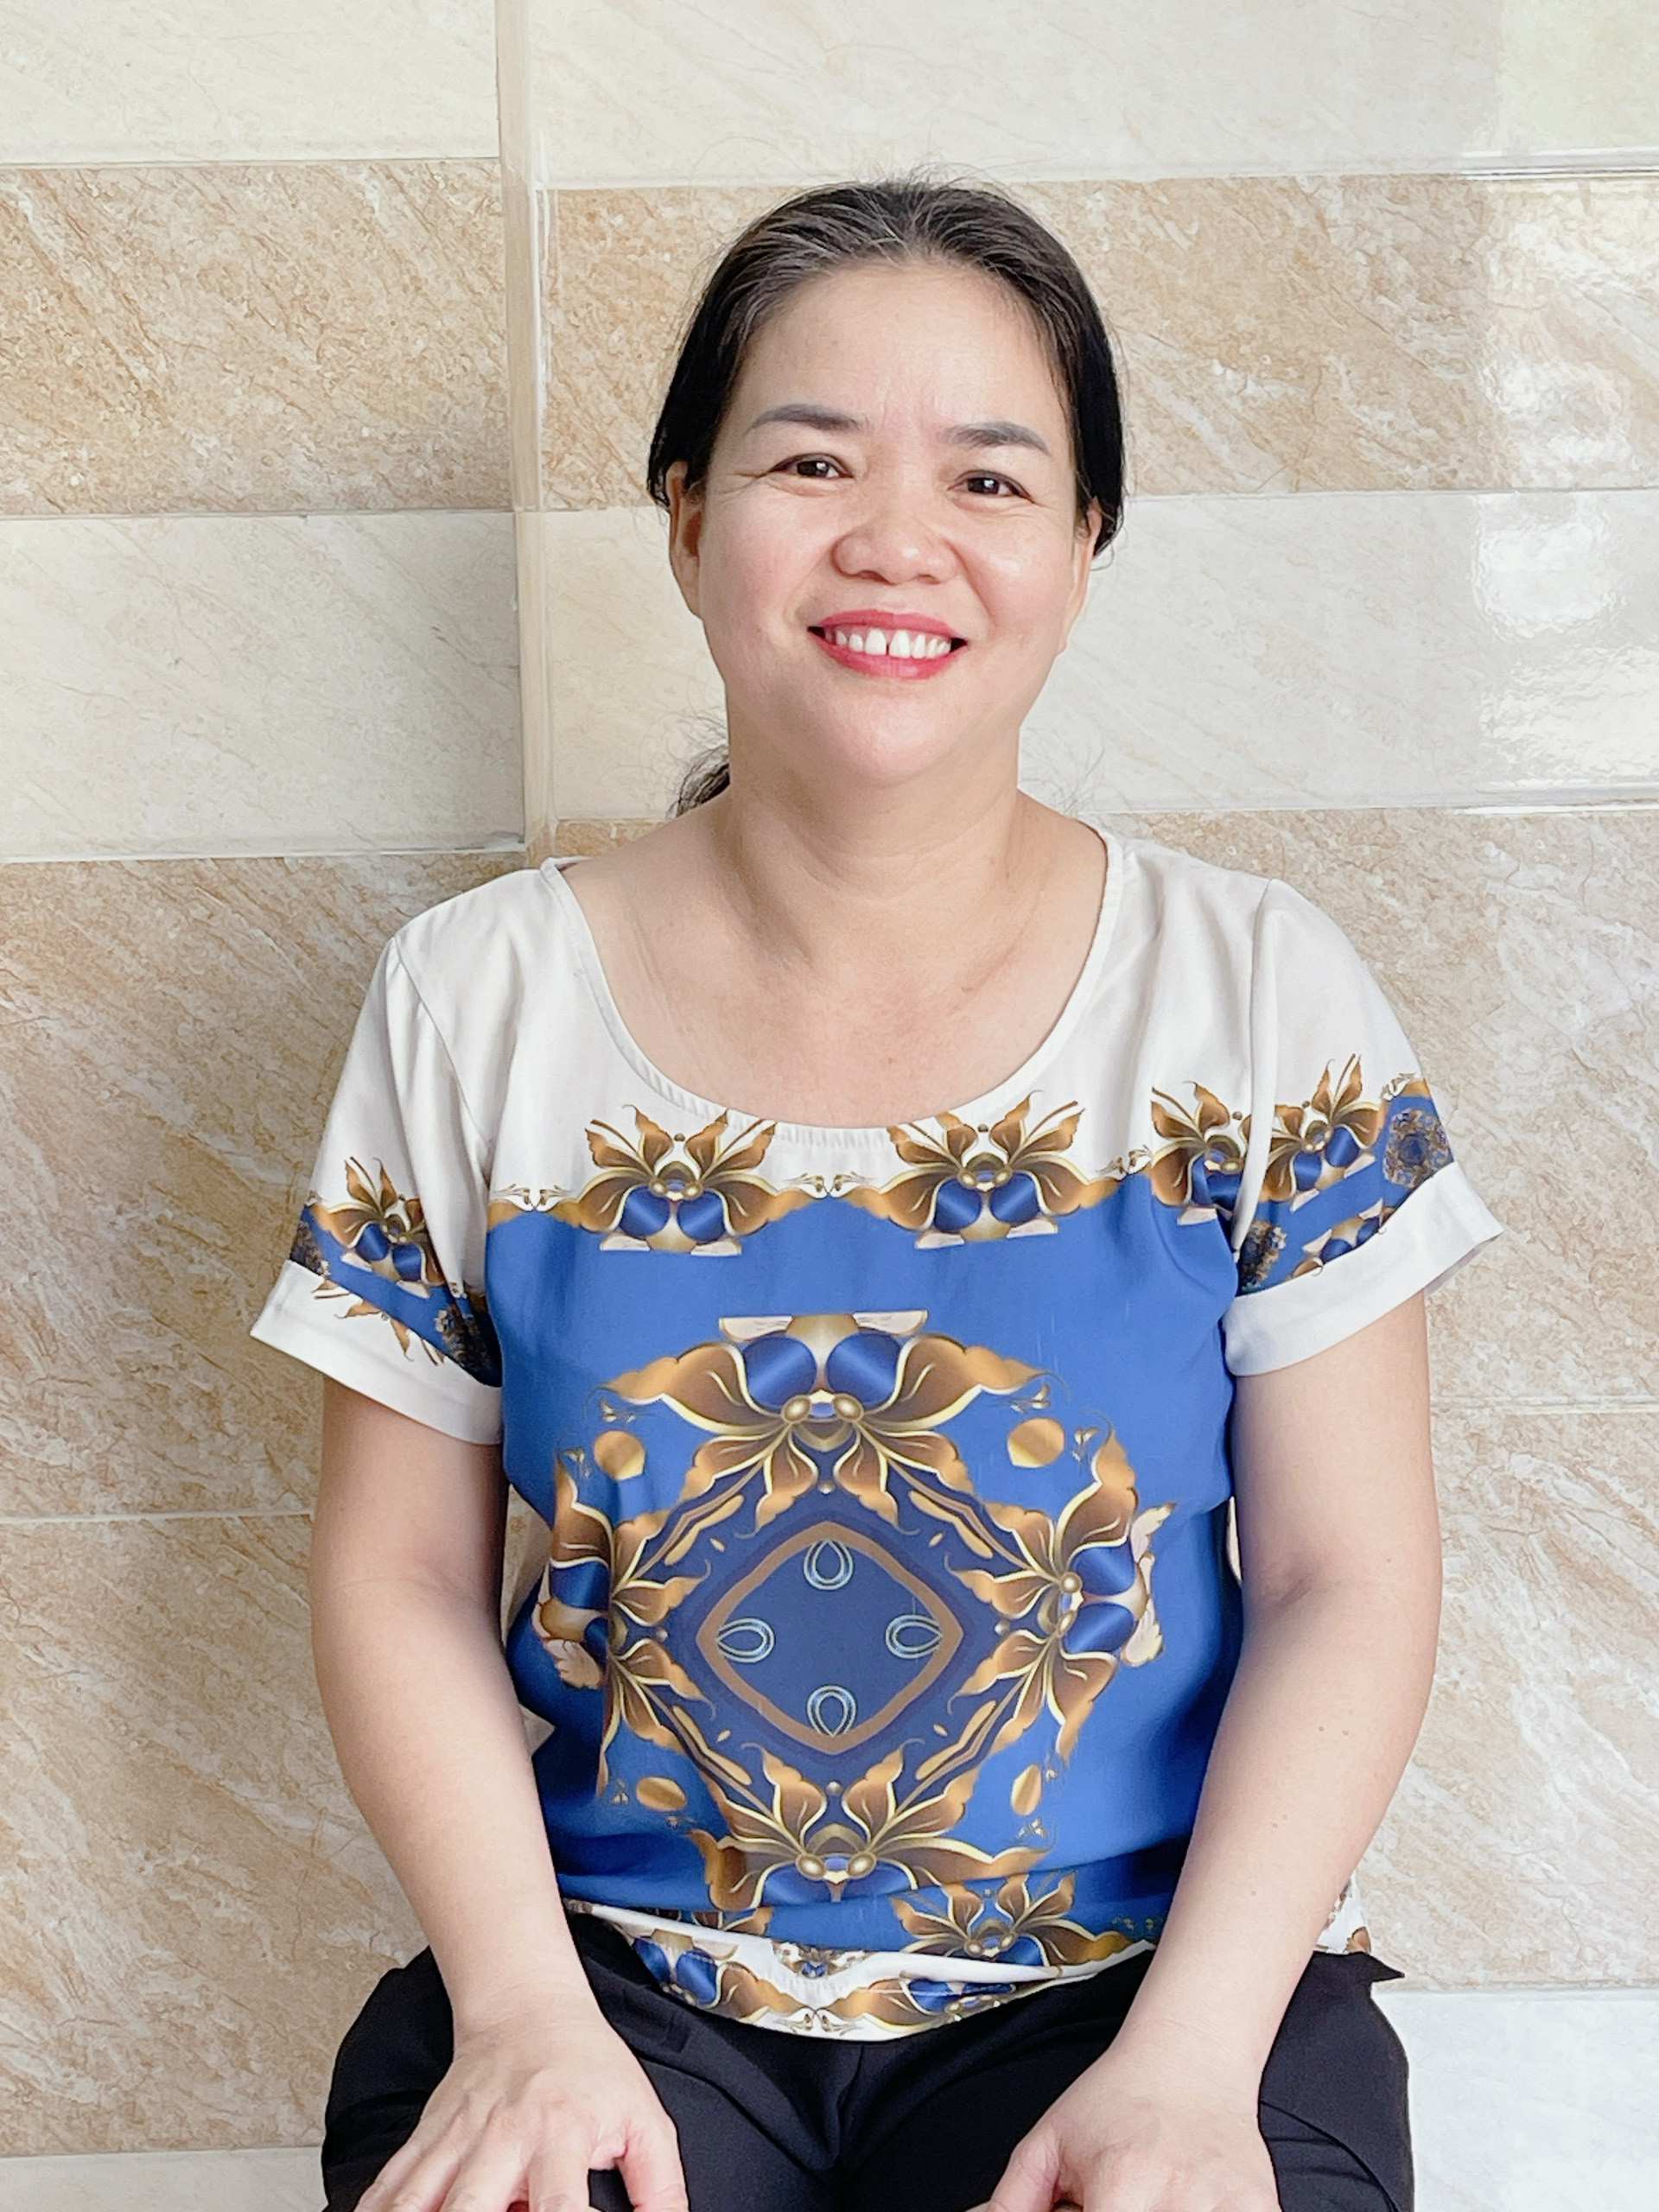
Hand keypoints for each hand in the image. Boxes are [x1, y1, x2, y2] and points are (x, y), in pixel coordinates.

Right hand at [356, 1992, 686, 2211]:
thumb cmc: (588, 2066)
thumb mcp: (643, 2117)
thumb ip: (661, 2185)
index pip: (558, 2209)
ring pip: (415, 2200)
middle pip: (470, 2208)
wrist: (527, 2005)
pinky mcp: (426, 2137)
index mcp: (561, 2131)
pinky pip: (387, 2187)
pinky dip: (378, 2211)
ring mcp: (456, 2137)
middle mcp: (502, 2136)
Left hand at [985, 2045, 1277, 2211]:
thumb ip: (1013, 2201)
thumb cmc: (1116, 2100)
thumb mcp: (1050, 2143)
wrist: (1190, 2057)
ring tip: (1143, 2203)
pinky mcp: (1263, 2210)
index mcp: (1122, 2180)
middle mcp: (1179, 2196)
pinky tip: (1184, 2204)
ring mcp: (1227, 2206)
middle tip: (1114, 2202)